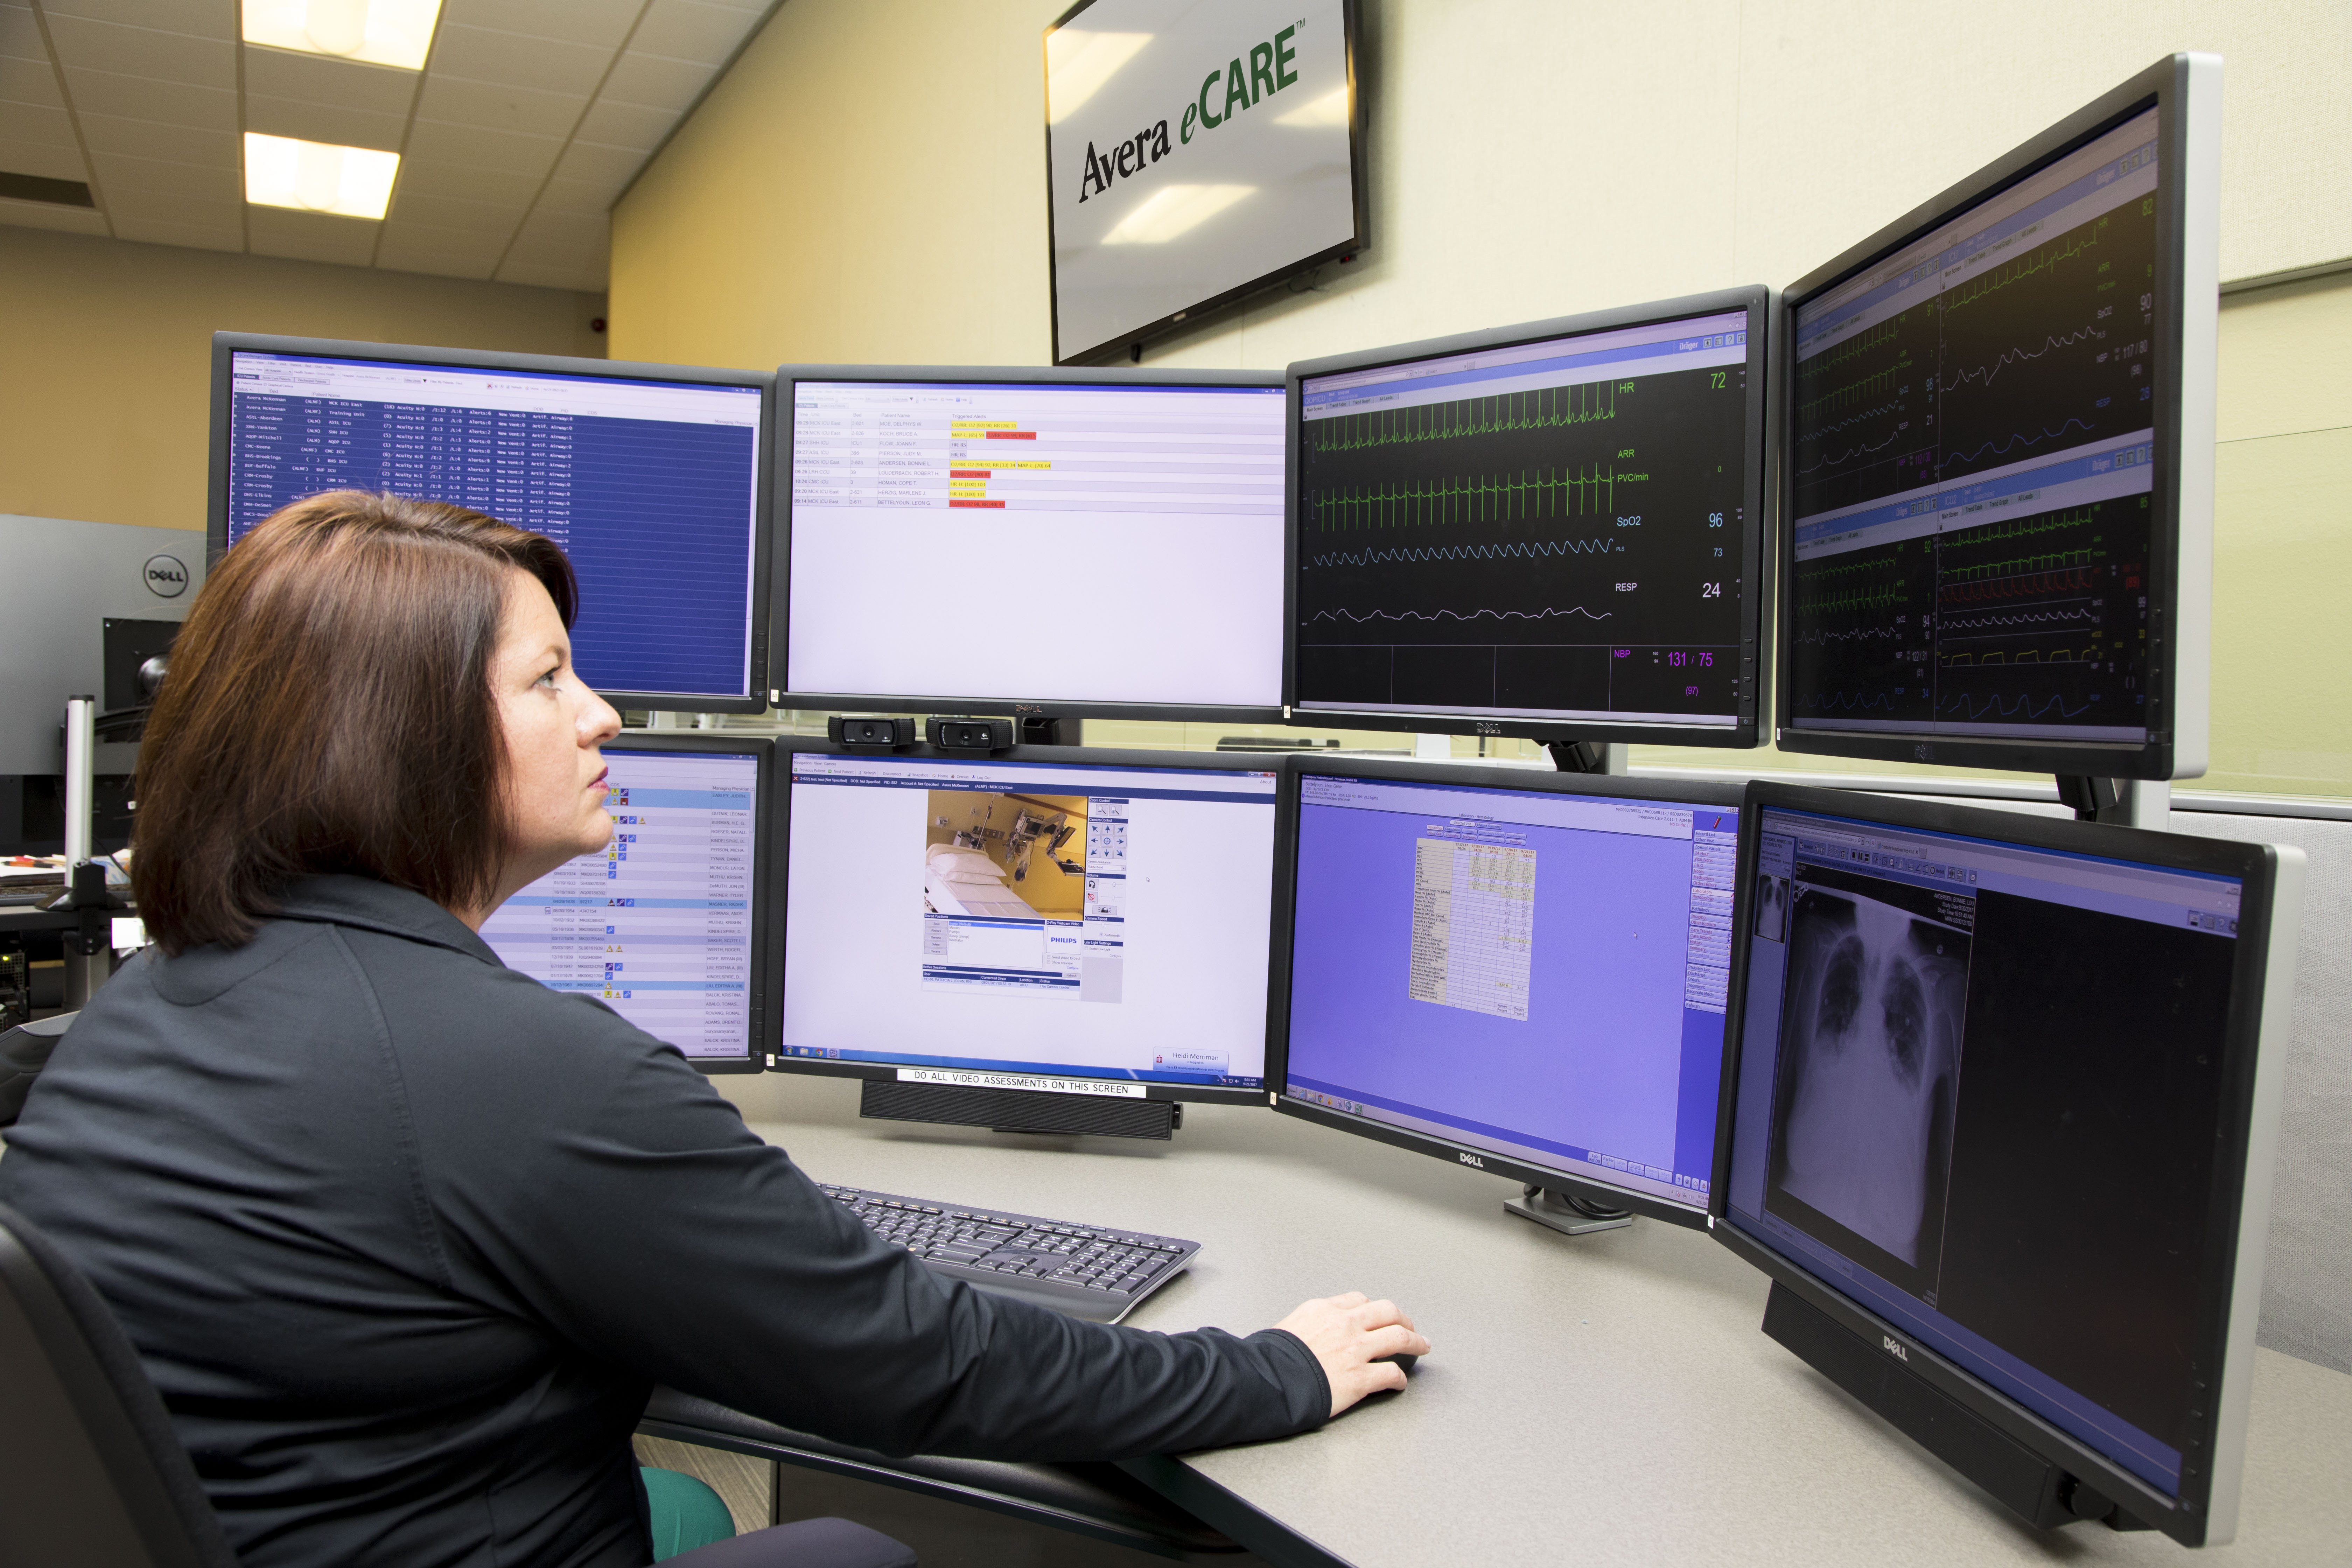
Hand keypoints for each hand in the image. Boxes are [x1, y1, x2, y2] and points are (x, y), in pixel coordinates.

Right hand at [1273, 1292, 1429, 1416]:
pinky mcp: (1360, 1378)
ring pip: (1398, 1337)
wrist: (1266, 1380)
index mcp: (1325, 1310)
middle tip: (1410, 1327)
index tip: (1380, 1316)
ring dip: (1415, 1341)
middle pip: (1388, 1312)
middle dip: (1404, 1319)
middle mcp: (1345, 1324)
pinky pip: (1391, 1374)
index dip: (1374, 1309)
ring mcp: (1355, 1350)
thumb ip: (1312, 1323)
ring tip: (1423, 1346)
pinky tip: (1400, 1383)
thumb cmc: (1270, 1358)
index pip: (1359, 1301)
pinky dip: (1400, 1379)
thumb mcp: (1290, 1325)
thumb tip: (1317, 1332)